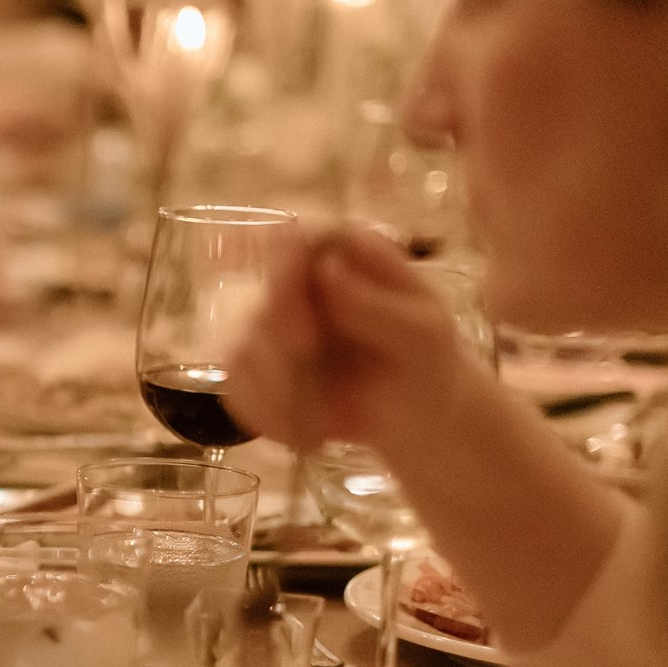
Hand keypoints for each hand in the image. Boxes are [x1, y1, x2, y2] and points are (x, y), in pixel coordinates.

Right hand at [225, 224, 477, 451]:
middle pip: (262, 296)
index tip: (283, 283)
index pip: (295, 236)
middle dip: (281, 332)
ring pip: (241, 347)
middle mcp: (299, 285)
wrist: (418, 418)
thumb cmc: (428, 363)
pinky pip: (239, 389)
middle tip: (307, 354)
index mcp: (342, 256)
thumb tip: (325, 268)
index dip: (279, 255)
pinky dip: (269, 414)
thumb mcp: (422, 332)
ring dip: (278, 386)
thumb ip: (376, 303)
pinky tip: (307, 430)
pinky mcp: (257, 372)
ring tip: (324, 417)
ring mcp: (273, 329)